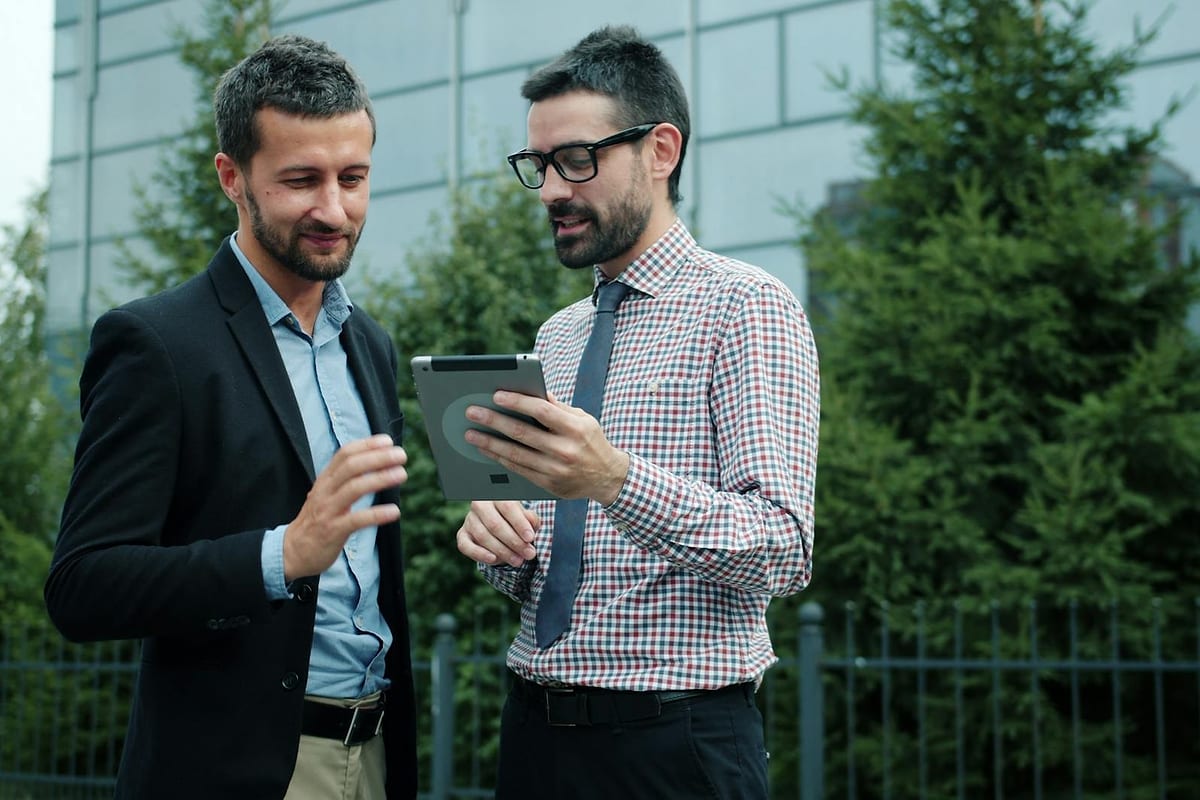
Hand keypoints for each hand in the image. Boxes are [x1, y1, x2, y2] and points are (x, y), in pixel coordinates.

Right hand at [282, 434, 406, 579]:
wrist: (293, 551)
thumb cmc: (317, 520)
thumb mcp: (327, 494)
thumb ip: (346, 479)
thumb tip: (376, 462)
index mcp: (325, 480)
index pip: (344, 454)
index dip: (367, 445)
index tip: (388, 441)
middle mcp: (325, 491)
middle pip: (351, 467)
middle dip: (378, 457)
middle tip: (401, 455)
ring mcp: (328, 510)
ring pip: (354, 488)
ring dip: (380, 479)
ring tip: (401, 474)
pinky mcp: (333, 531)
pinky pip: (356, 520)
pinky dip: (377, 514)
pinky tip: (394, 511)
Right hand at [457, 500, 539, 566]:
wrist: (500, 524)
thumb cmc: (515, 519)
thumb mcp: (526, 516)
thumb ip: (530, 519)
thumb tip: (531, 524)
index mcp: (496, 495)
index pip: (507, 507)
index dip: (519, 524)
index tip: (530, 538)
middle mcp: (480, 504)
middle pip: (495, 524)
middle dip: (514, 542)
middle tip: (529, 554)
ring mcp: (469, 519)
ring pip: (483, 536)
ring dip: (502, 551)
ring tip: (518, 561)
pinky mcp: (462, 534)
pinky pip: (466, 546)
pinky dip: (479, 554)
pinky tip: (494, 560)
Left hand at [463, 391, 629, 504]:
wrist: (607, 477)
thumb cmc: (591, 441)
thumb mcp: (583, 419)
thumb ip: (558, 407)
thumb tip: (533, 391)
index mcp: (576, 428)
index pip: (542, 411)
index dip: (518, 402)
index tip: (496, 395)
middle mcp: (565, 450)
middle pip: (522, 433)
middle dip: (494, 421)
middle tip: (472, 412)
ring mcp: (556, 469)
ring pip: (515, 454)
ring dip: (489, 443)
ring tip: (470, 433)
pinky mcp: (548, 485)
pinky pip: (518, 469)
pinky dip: (500, 458)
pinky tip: (486, 450)